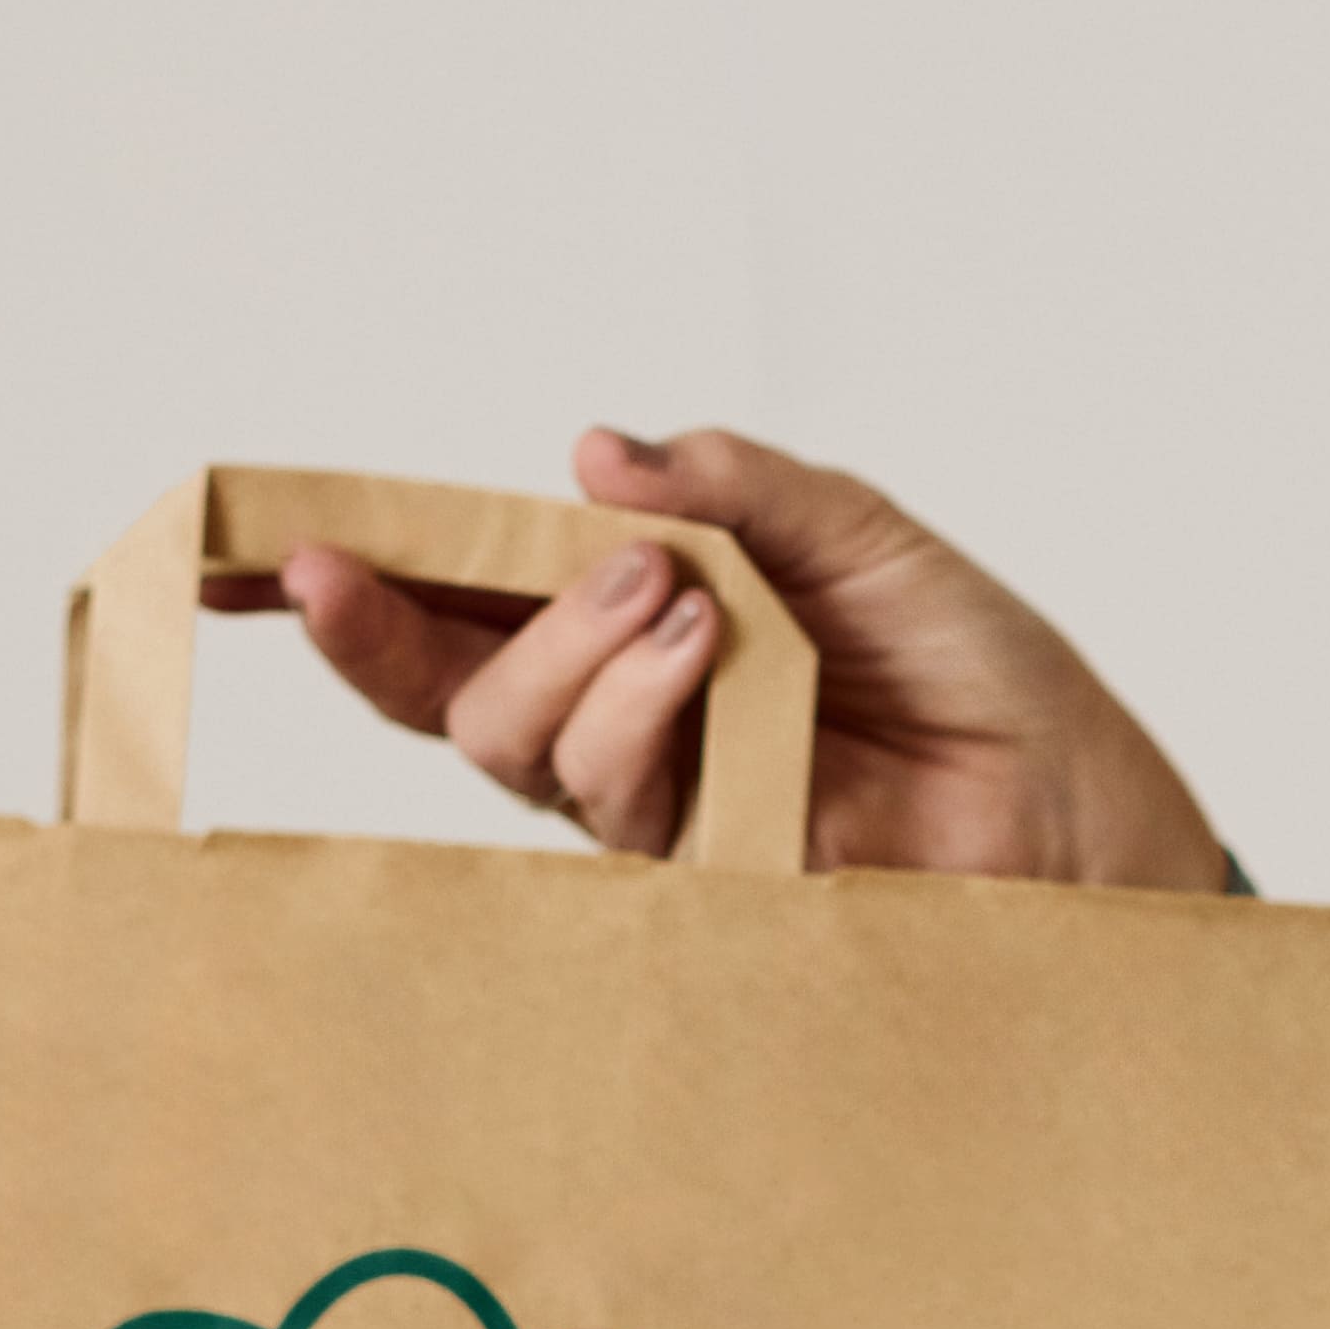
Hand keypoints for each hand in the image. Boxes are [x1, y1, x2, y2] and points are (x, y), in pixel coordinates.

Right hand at [262, 427, 1239, 890]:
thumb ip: (732, 488)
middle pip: (449, 690)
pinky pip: (612, 801)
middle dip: (408, 618)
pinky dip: (641, 708)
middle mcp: (623, 722)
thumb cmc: (978, 670)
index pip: (461, 606)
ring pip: (516, 742)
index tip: (249, 546)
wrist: (1080, 799)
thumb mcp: (860, 533)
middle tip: (497, 554)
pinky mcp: (698, 875)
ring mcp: (656, 805)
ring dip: (575, 651)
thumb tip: (588, 453)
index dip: (351, 582)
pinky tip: (709, 653)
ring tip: (684, 597)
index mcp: (637, 628)